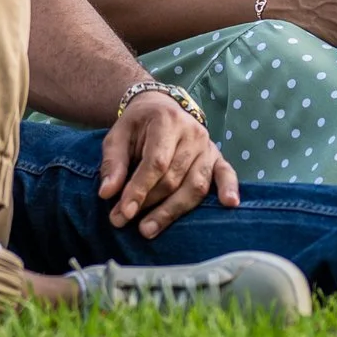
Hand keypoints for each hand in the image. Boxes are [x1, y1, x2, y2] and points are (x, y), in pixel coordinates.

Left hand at [97, 90, 239, 237]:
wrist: (161, 107)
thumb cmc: (138, 125)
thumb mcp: (117, 136)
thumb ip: (112, 163)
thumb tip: (106, 193)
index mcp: (166, 121)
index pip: (155, 162)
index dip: (139, 189)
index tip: (123, 212)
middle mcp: (192, 133)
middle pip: (173, 177)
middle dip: (148, 203)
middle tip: (124, 221)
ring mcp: (207, 146)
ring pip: (195, 185)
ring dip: (172, 211)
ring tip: (148, 229)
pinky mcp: (217, 157)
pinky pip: (226, 174)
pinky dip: (229, 189)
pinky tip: (229, 204)